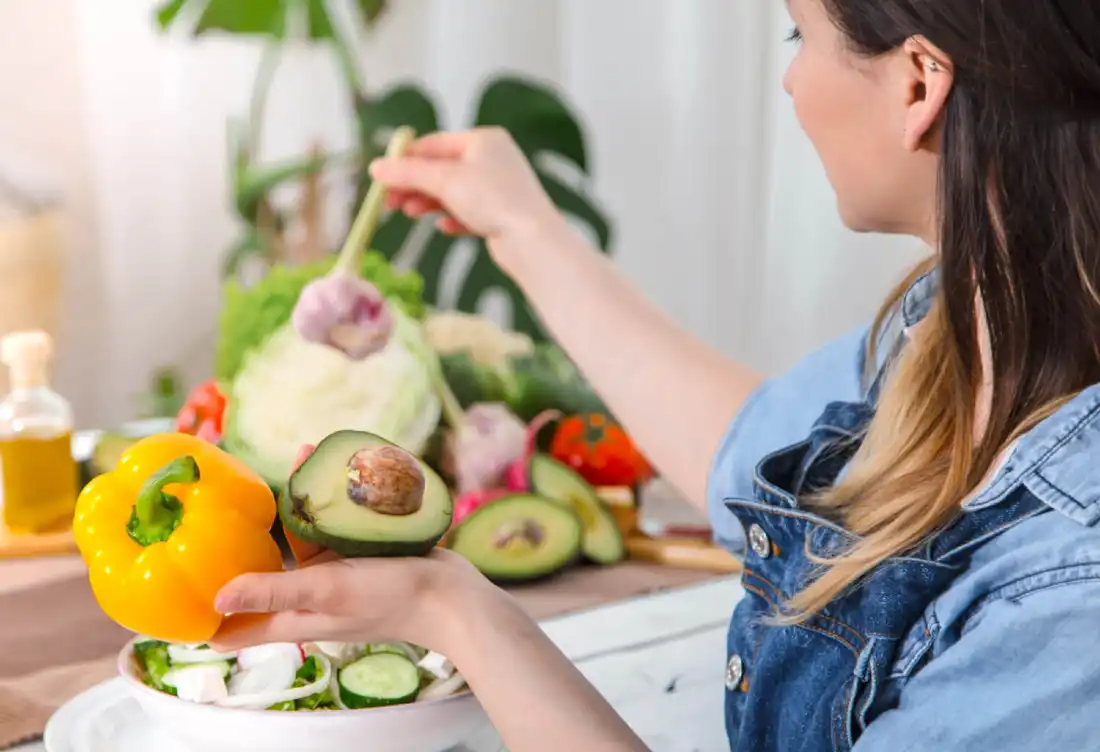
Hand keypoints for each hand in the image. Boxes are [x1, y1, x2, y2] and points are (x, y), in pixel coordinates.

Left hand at [209, 445, 486, 652]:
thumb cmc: (390, 599)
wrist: (452, 594)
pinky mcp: (358, 555)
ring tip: (289, 458)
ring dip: (291, 502)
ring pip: (297, 536)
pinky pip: (330, 524)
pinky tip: (324, 464)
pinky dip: (325, 498)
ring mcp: (332, 575)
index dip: (202, 616)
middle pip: (260, 571)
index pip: (233, 627)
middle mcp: (306, 596)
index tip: (173, 588)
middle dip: (241, 540)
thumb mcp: (327, 590)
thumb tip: (215, 598)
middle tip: (218, 500)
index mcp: (292, 617)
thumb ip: (273, 591)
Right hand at [369, 127, 568, 273]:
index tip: (381, 177)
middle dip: (414, 185)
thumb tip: (375, 167)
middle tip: (389, 203)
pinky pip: (469, 211)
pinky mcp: (502, 213)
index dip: (406, 160)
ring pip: (454, 191)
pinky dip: (453, 217)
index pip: (434, 144)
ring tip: (409, 214)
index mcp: (483, 140)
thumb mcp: (444, 181)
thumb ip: (408, 173)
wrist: (532, 239)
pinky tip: (443, 227)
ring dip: (429, 202)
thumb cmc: (492, 200)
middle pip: (442, 169)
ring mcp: (499, 187)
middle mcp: (494, 159)